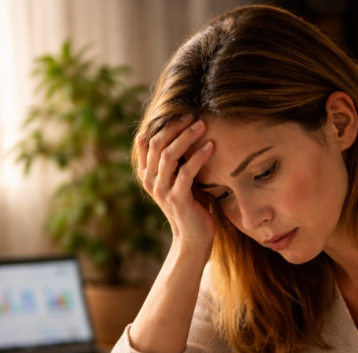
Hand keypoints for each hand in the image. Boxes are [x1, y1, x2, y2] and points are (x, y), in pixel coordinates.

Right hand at [136, 114, 216, 246]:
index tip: (180, 112)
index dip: (161, 124)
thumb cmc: (192, 204)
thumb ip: (179, 160)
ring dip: (187, 137)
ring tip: (203, 126)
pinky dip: (199, 157)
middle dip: (175, 126)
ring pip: (169, 155)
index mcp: (147, 172)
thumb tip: (191, 132)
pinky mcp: (176, 198)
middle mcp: (150, 179)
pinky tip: (211, 147)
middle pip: (157, 143)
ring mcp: (161, 189)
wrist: (194, 236)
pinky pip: (186, 172)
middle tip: (194, 115)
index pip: (145, 141)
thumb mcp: (182, 178)